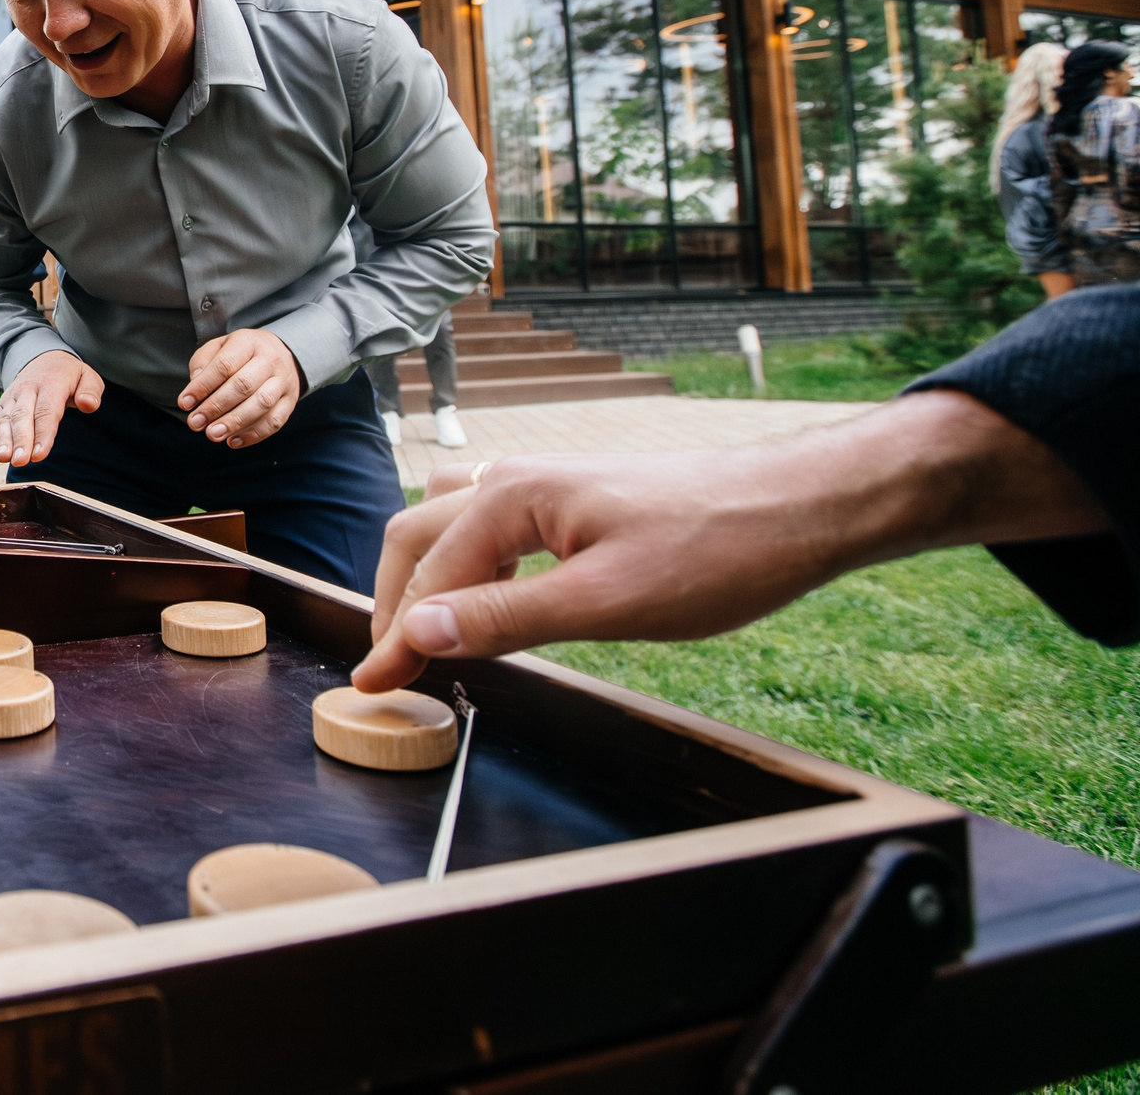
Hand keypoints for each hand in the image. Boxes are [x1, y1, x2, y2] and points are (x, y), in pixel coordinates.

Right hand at [0, 348, 103, 466]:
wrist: (45, 359)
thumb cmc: (70, 375)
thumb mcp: (88, 377)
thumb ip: (91, 391)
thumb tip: (88, 405)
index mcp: (51, 383)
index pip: (46, 410)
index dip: (43, 433)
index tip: (40, 455)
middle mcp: (28, 388)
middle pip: (23, 416)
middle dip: (21, 440)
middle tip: (20, 462)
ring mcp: (13, 396)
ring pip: (6, 418)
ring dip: (3, 440)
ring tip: (3, 459)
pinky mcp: (4, 403)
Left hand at [178, 328, 301, 447]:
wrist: (280, 352)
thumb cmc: (241, 353)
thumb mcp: (219, 347)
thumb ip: (203, 362)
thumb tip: (195, 384)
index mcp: (248, 343)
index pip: (224, 365)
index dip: (203, 386)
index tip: (185, 403)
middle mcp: (269, 360)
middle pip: (243, 385)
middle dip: (216, 407)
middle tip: (196, 423)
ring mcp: (283, 381)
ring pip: (261, 404)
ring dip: (234, 422)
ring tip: (212, 434)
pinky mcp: (290, 401)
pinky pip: (275, 421)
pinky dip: (253, 434)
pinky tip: (233, 441)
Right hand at [351, 391, 1111, 693]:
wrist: (799, 508)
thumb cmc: (715, 552)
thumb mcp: (605, 605)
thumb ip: (504, 618)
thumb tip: (418, 630)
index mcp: (512, 500)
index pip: (428, 576)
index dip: (395, 639)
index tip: (369, 689)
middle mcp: (516, 479)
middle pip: (418, 535)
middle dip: (394, 602)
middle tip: (390, 668)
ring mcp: (547, 483)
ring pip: (450, 522)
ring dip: (426, 575)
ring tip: (425, 634)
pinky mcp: (577, 497)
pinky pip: (491, 522)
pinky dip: (466, 561)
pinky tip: (488, 593)